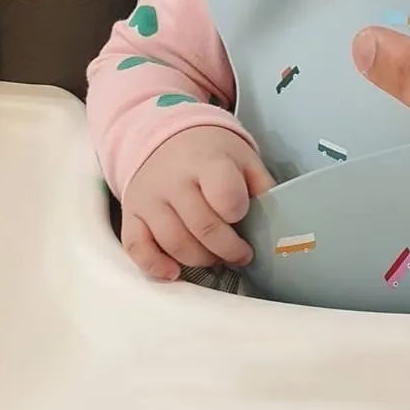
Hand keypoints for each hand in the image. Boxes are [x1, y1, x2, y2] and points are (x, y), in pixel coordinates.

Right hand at [121, 126, 274, 281]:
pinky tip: (173, 273)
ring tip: (215, 257)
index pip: (225, 195)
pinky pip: (137, 247)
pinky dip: (154, 265)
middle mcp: (174, 179)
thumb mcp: (242, 157)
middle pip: (202, 227)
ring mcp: (149, 197)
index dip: (238, 212)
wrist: (165, 136)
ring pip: (174, 242)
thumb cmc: (211, 153)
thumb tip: (278, 224)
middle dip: (227, 249)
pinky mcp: (131, 213)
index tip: (244, 216)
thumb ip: (262, 186)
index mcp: (206, 160)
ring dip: (201, 260)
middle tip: (239, 253)